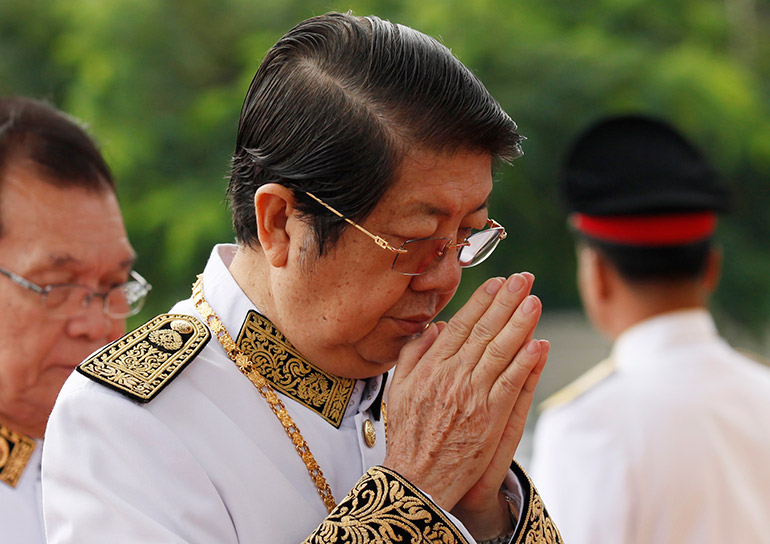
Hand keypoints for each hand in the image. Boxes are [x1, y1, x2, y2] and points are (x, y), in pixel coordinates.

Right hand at [383, 273, 547, 521]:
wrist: (417, 480)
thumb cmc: (407, 436)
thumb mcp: (398, 390)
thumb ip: (413, 355)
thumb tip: (434, 328)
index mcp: (429, 368)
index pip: (460, 326)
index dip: (481, 302)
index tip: (497, 283)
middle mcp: (451, 377)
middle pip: (484, 332)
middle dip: (506, 302)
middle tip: (524, 279)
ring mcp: (472, 396)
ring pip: (500, 352)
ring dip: (520, 324)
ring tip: (534, 300)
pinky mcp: (490, 418)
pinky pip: (511, 384)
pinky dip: (526, 363)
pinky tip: (539, 343)